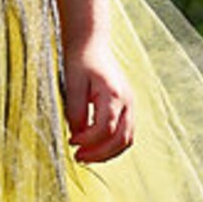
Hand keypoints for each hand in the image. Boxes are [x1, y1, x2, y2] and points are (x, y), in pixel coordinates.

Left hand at [63, 37, 134, 164]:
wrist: (91, 44)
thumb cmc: (80, 61)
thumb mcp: (72, 85)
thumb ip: (75, 112)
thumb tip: (77, 135)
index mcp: (114, 94)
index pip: (105, 128)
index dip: (88, 141)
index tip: (71, 141)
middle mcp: (127, 101)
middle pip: (121, 139)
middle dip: (100, 153)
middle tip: (78, 157)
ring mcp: (130, 104)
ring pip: (127, 139)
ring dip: (107, 152)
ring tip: (85, 156)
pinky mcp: (127, 107)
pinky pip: (126, 133)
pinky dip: (112, 145)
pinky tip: (94, 146)